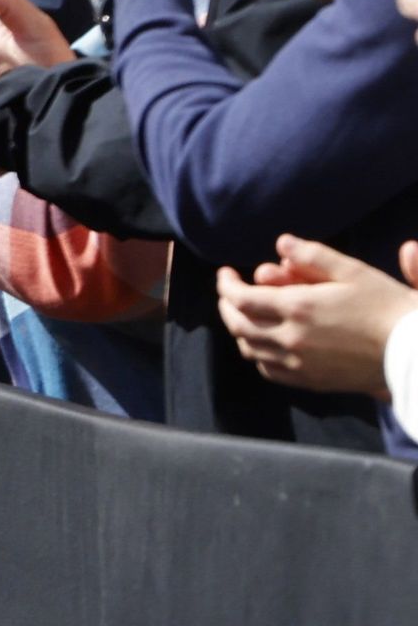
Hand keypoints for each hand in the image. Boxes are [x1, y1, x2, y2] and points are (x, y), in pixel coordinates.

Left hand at [215, 236, 417, 398]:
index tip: (226, 273)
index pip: (241, 298)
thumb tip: (281, 244)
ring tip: (244, 315)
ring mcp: (299, 364)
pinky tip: (265, 343)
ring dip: (240, 330)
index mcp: (298, 308)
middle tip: (230, 293)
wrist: (413, 352)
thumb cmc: (386, 307)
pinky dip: (258, 354)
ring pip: (250, 349)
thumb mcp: (353, 272)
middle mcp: (291, 339)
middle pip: (238, 325)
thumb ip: (313, 256)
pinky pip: (269, 371)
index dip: (226, 284)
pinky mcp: (311, 381)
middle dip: (227, 306)